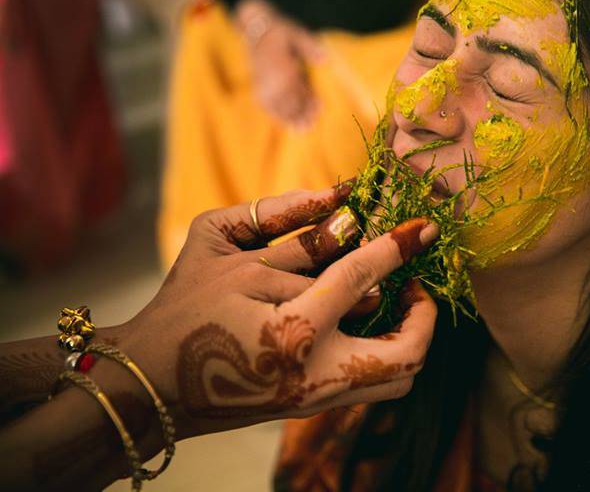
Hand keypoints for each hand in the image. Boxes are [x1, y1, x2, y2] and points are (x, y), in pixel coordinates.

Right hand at [112, 184, 437, 439]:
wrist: (147, 385)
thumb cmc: (179, 308)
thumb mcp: (217, 245)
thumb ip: (282, 219)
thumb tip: (341, 198)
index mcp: (290, 330)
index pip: (363, 277)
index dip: (397, 245)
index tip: (425, 227)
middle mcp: (313, 374)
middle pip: (406, 352)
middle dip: (424, 313)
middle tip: (413, 282)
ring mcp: (315, 399)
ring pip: (396, 379)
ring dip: (409, 335)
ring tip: (392, 300)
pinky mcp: (308, 409)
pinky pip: (371, 386)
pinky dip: (383, 352)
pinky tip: (361, 321)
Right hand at [235, 0, 324, 129]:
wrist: (255, 28)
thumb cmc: (280, 31)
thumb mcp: (296, 33)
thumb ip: (310, 46)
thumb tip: (325, 58)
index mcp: (281, 68)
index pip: (297, 90)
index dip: (309, 102)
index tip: (320, 109)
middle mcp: (270, 80)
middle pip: (288, 102)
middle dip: (301, 114)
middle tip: (312, 125)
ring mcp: (262, 85)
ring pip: (278, 107)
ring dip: (290, 119)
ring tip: (303, 129)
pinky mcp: (258, 88)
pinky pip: (268, 106)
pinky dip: (278, 115)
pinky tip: (289, 123)